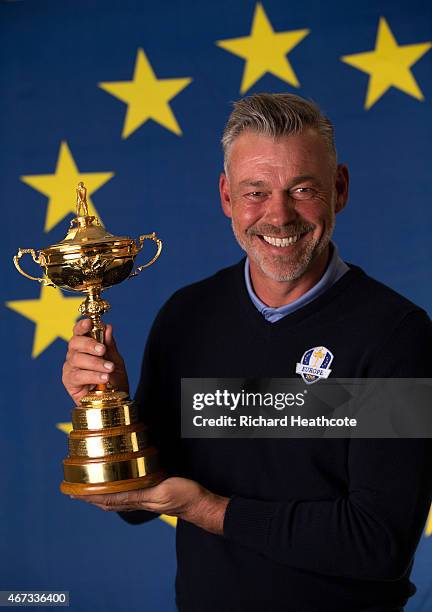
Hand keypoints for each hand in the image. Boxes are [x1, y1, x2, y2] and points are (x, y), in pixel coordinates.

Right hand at [62, 318, 128, 404]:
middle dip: (89, 344)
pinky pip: (78, 375)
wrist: (116, 399)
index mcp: (85, 346)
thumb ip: (110, 346)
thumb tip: (107, 327)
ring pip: (77, 359)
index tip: (89, 323)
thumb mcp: (116, 360)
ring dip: (95, 363)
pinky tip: (104, 378)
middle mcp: (74, 354)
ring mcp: (70, 368)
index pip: (79, 331)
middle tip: (102, 350)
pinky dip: (93, 375)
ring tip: (109, 368)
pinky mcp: (69, 382)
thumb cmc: (114, 378)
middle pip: (75, 343)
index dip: (82, 325)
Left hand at [70, 477, 228, 534]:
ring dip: (101, 494)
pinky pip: (128, 495)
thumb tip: (115, 494)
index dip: (90, 496)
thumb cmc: (183, 495)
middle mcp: (138, 501)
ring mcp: (145, 499)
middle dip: (90, 496)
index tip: (74, 492)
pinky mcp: (152, 494)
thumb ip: (138, 494)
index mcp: (138, 500)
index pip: (107, 499)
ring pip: (117, 498)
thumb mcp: (160, 491)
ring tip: (89, 488)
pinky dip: (116, 491)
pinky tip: (116, 486)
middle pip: (108, 500)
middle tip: (74, 490)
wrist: (199, 502)